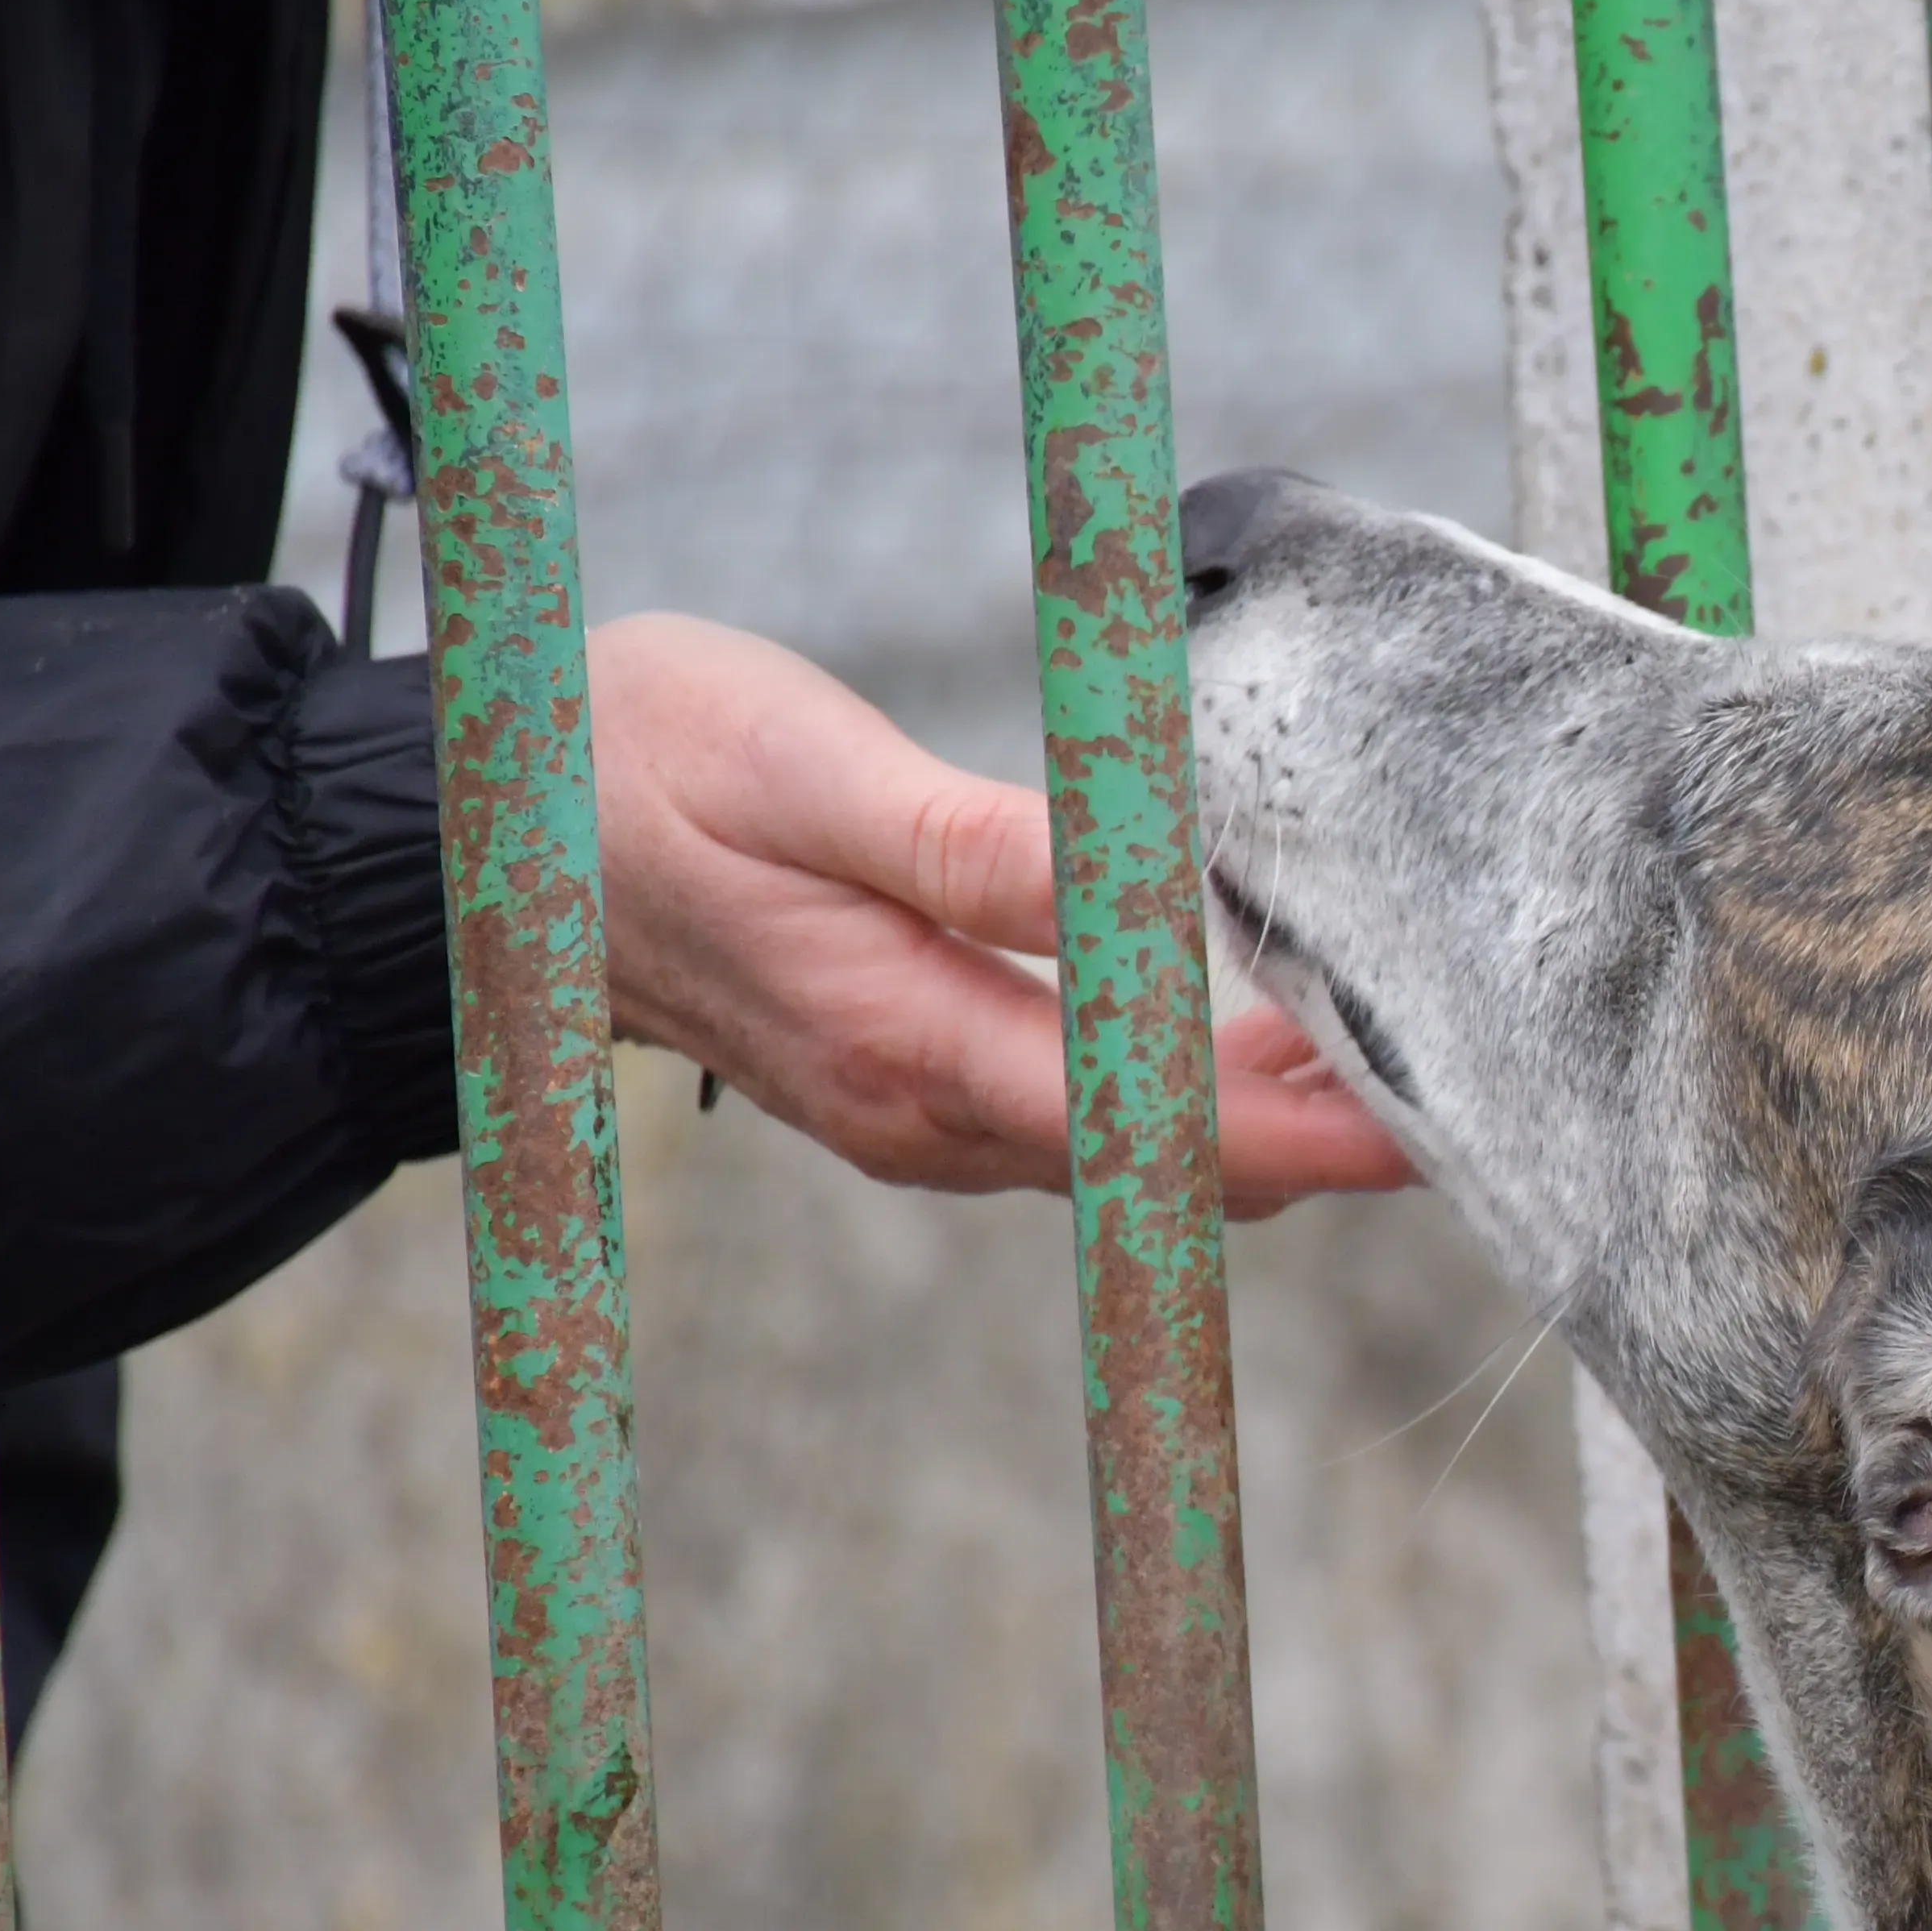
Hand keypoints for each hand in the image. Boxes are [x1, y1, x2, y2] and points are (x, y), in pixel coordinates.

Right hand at [584, 613, 1411, 1215]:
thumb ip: (973, 847)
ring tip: (1389, 1027)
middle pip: (1178, 1164)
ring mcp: (923, 1120)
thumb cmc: (632, 766)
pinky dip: (1192, 1089)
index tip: (1430, 1100)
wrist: (474, 841)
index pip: (1158, 1125)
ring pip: (1144, 1154)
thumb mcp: (802, 767)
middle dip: (1322, 1127)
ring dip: (1268, 1111)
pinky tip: (1264, 1018)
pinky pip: (1094, 1122)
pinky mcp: (922, 1091)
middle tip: (1457, 1051)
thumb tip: (1133, 882)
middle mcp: (929, 1118)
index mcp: (912, 1045)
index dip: (1312, 1129)